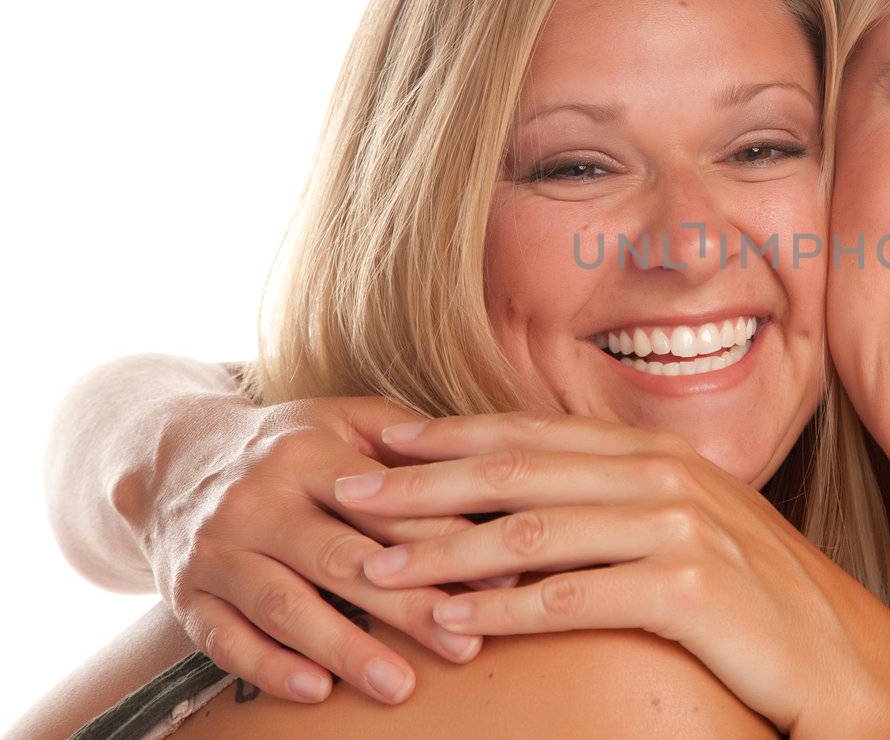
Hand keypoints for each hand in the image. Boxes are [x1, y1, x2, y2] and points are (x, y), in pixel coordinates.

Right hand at [132, 394, 484, 704]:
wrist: (173, 459)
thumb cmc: (289, 444)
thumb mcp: (343, 419)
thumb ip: (410, 440)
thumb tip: (490, 469)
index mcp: (306, 453)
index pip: (383, 502)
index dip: (443, 540)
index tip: (496, 578)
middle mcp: (256, 500)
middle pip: (340, 560)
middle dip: (407, 607)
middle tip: (463, 646)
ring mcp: (217, 550)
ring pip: (284, 606)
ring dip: (344, 650)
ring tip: (401, 686)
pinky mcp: (186, 595)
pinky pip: (226, 640)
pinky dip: (270, 669)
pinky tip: (316, 691)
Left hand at [336, 412, 889, 738]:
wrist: (843, 659)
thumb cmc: (756, 602)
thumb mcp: (688, 532)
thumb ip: (617, 507)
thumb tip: (526, 513)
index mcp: (658, 453)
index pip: (533, 434)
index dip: (451, 436)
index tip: (379, 442)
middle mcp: (665, 475)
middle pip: (518, 472)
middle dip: (424, 482)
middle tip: (348, 493)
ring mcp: (680, 525)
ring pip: (533, 532)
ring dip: (445, 552)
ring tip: (377, 569)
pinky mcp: (690, 584)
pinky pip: (577, 595)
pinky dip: (508, 610)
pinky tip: (456, 624)